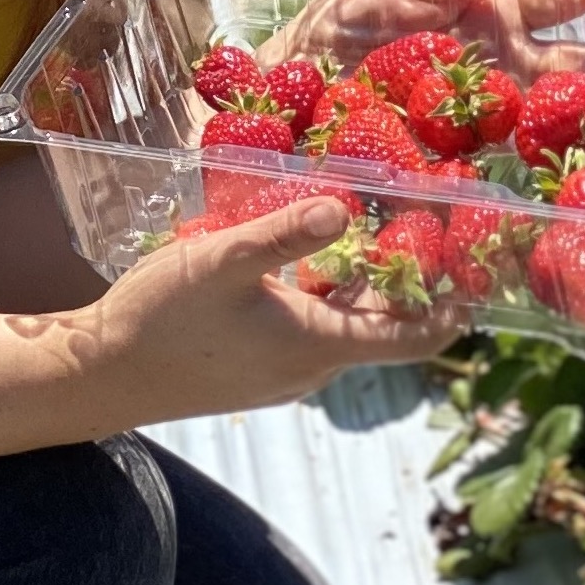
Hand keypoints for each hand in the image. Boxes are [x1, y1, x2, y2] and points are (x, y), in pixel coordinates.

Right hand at [70, 197, 461, 423]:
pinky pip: (315, 323)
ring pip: (348, 320)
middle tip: (435, 214)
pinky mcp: (260, 362)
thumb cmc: (159, 320)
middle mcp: (313, 365)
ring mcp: (286, 368)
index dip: (455, 303)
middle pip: (386, 323)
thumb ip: (282, 233)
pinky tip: (315, 244)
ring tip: (384, 217)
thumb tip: (344, 208)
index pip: (414, 335)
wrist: (100, 376)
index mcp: (318, 345)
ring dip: (368, 277)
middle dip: (414, 274)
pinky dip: (330, 286)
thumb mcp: (220, 263)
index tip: (484, 262)